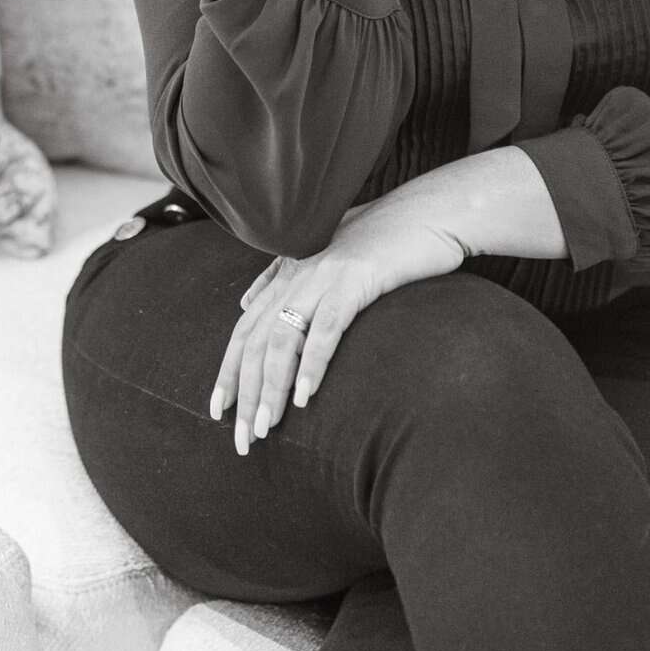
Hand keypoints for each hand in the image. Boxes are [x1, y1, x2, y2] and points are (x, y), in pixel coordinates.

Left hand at [210, 196, 466, 453]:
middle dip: (244, 393)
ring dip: (271, 388)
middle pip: (256, 339)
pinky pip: (326, 328)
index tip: (218, 411)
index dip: (228, 371)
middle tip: (242, 439)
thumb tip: (247, 302)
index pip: (245, 328)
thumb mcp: (327, 255)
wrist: (431, 210)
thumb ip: (283, 276)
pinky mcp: (356, 279)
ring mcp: (325, 275)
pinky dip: (312, 364)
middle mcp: (299, 273)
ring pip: (283, 338)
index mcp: (290, 271)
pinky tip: (305, 396)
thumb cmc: (386, 239)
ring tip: (266, 427)